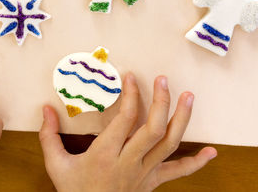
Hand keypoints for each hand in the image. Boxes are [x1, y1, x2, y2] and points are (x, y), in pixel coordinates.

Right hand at [40, 73, 216, 191]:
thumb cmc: (74, 191)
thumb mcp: (56, 165)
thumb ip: (49, 135)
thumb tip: (46, 108)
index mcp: (106, 154)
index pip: (125, 119)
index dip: (131, 95)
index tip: (131, 76)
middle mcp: (130, 162)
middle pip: (153, 128)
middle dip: (161, 101)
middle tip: (163, 79)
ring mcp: (145, 172)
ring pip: (169, 144)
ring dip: (181, 119)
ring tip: (189, 97)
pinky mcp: (153, 182)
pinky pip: (178, 173)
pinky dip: (196, 163)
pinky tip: (211, 152)